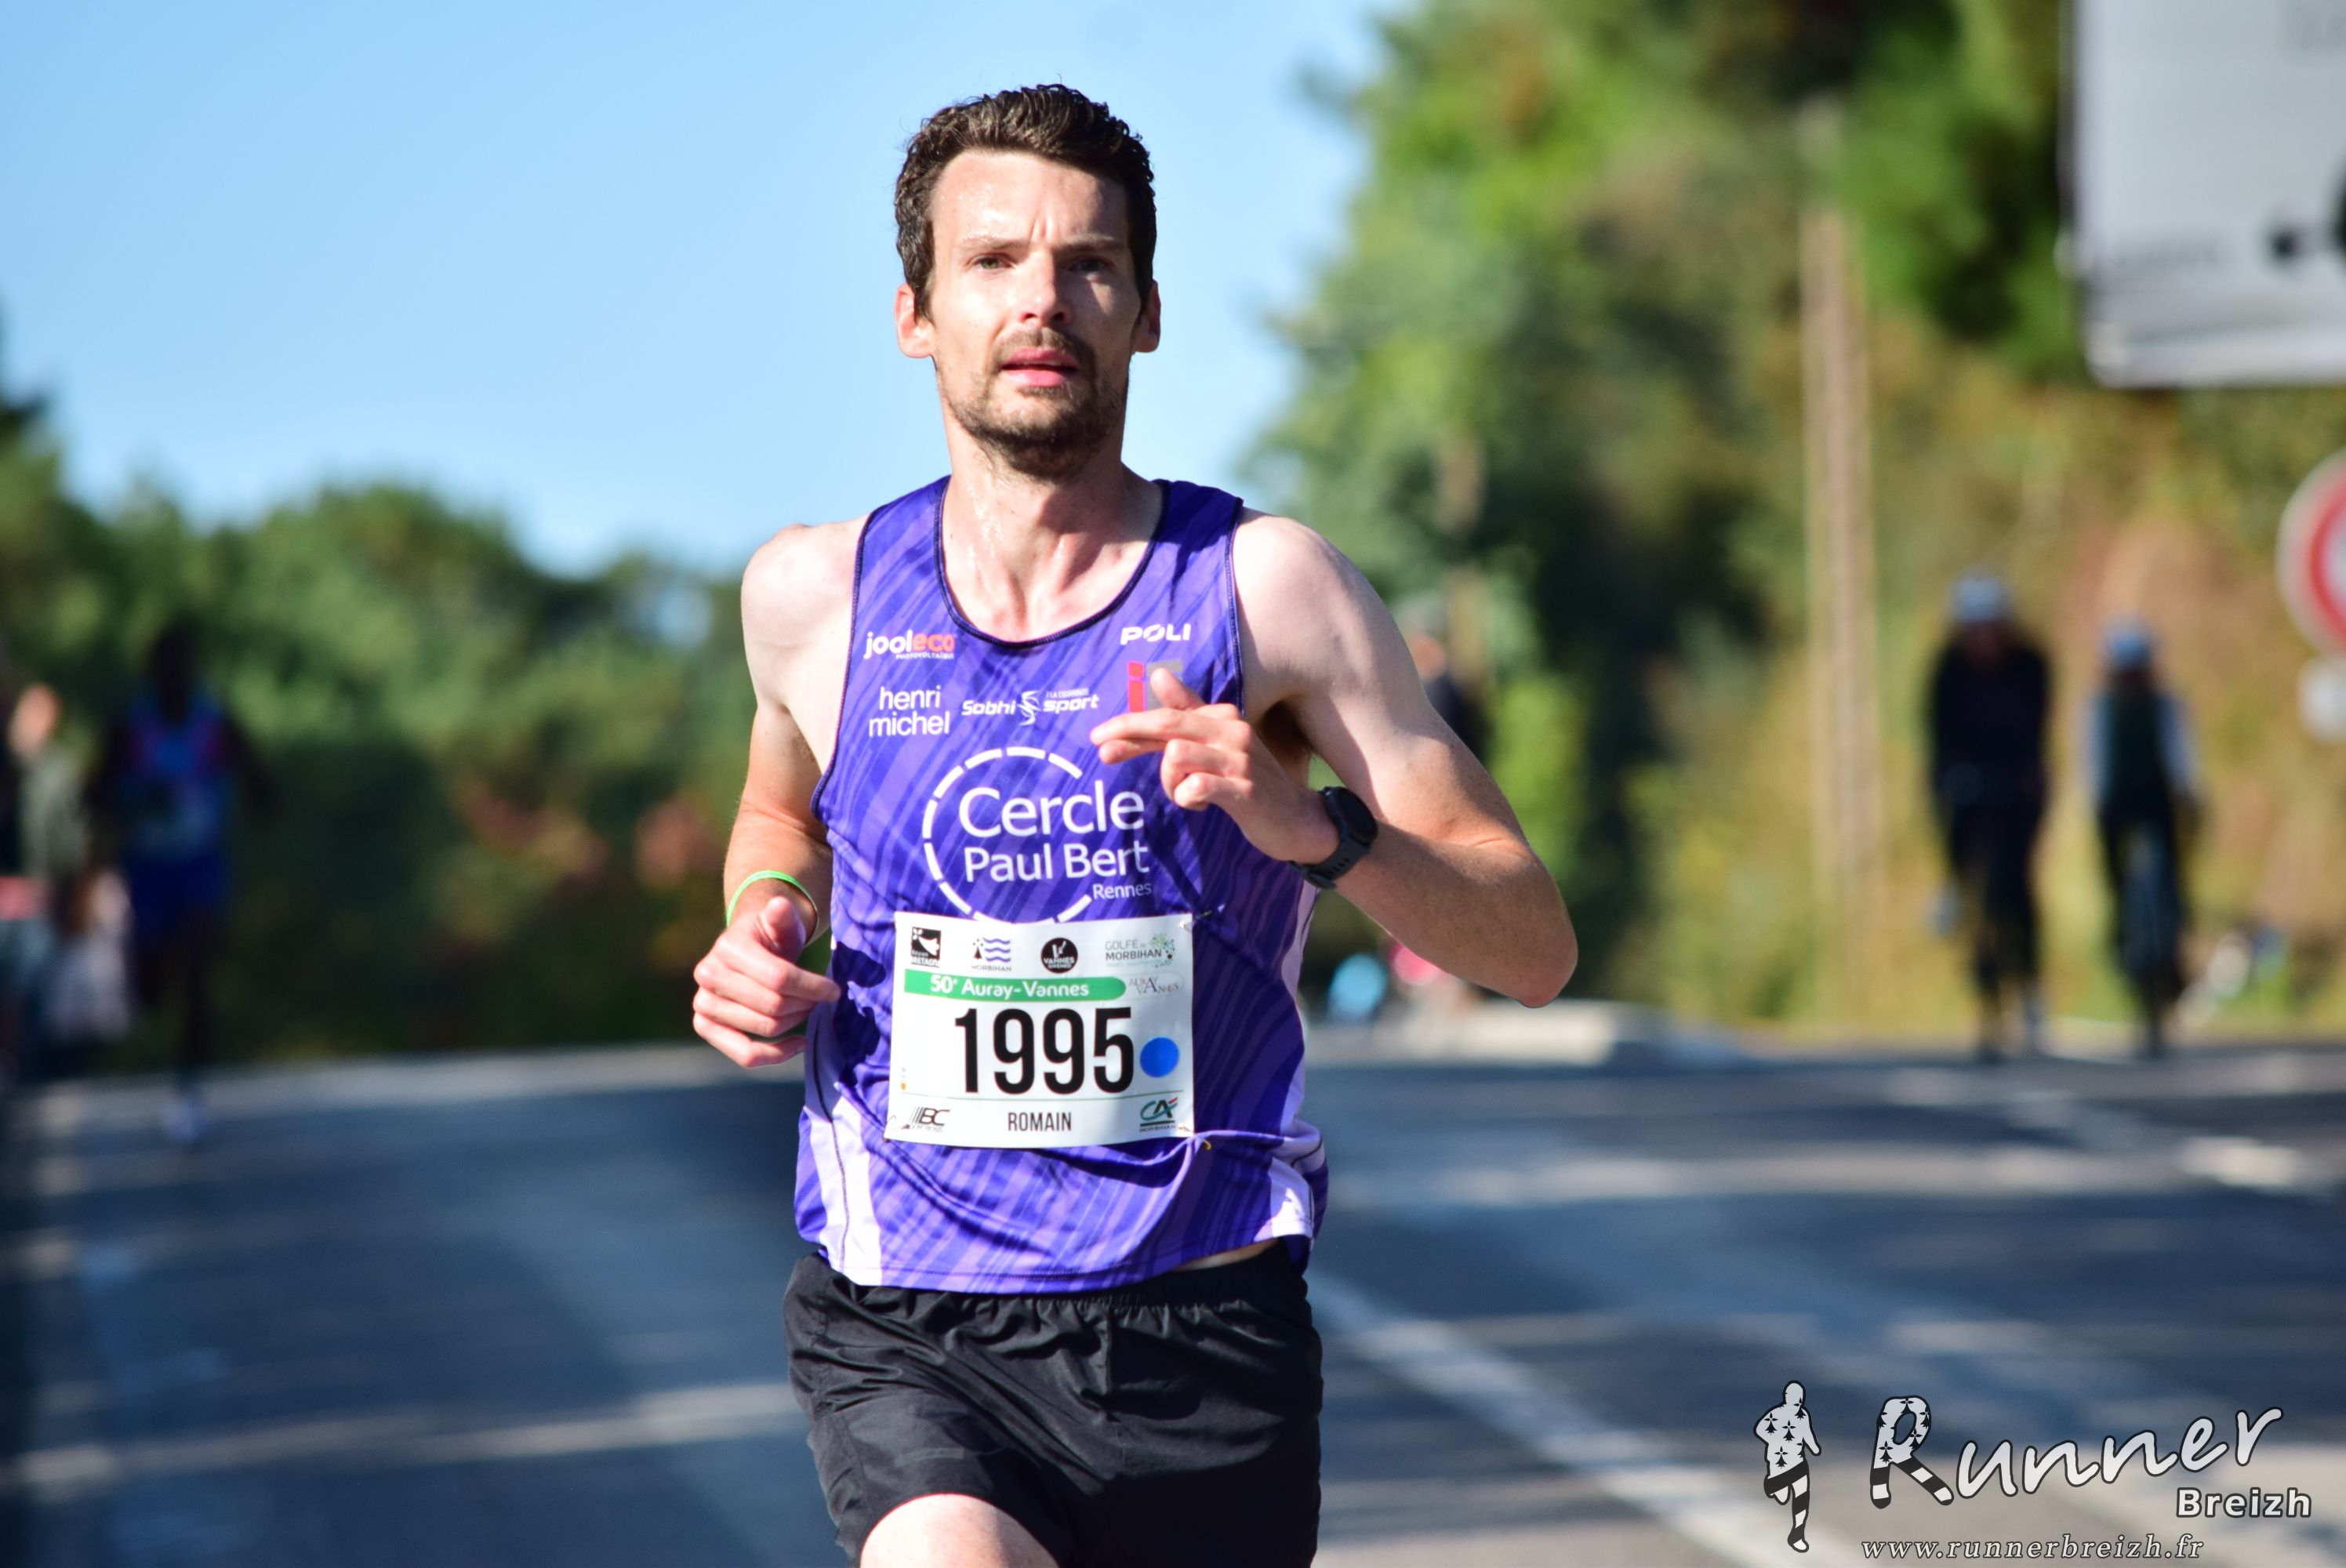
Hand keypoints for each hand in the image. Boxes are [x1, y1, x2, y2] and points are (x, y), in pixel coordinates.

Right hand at [691, 889, 840, 1067]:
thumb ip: (783, 915)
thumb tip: (780, 906)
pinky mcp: (705, 1026)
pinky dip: (776, 1055)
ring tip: (808, 1011)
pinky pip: (744, 1054)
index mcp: (728, 947)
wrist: (748, 950)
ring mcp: (703, 1003)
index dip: (812, 987)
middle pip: (772, 1005)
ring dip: (795, 1024)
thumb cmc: (771, 938)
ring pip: (763, 1028)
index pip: (778, 977)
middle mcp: (708, 975)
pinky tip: (798, 1044)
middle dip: (806, 1004)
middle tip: (822, 1001)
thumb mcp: (781, 922)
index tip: (835, 991)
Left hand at [1088, 667, 1339, 863]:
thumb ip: (1188, 712)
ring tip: (1185, 795)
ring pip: (1177, 756)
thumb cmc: (1253, 781)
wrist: (1300, 820)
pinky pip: (1196, 787)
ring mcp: (1240, 761)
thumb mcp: (1220, 744)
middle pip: (1168, 725)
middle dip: (1129, 736)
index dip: (1130, 724)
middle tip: (1102, 753)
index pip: (1168, 714)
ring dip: (1169, 781)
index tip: (1099, 737)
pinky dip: (1187, 798)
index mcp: (1224, 718)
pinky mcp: (1245, 791)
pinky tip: (1198, 805)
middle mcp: (1233, 732)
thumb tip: (1157, 674)